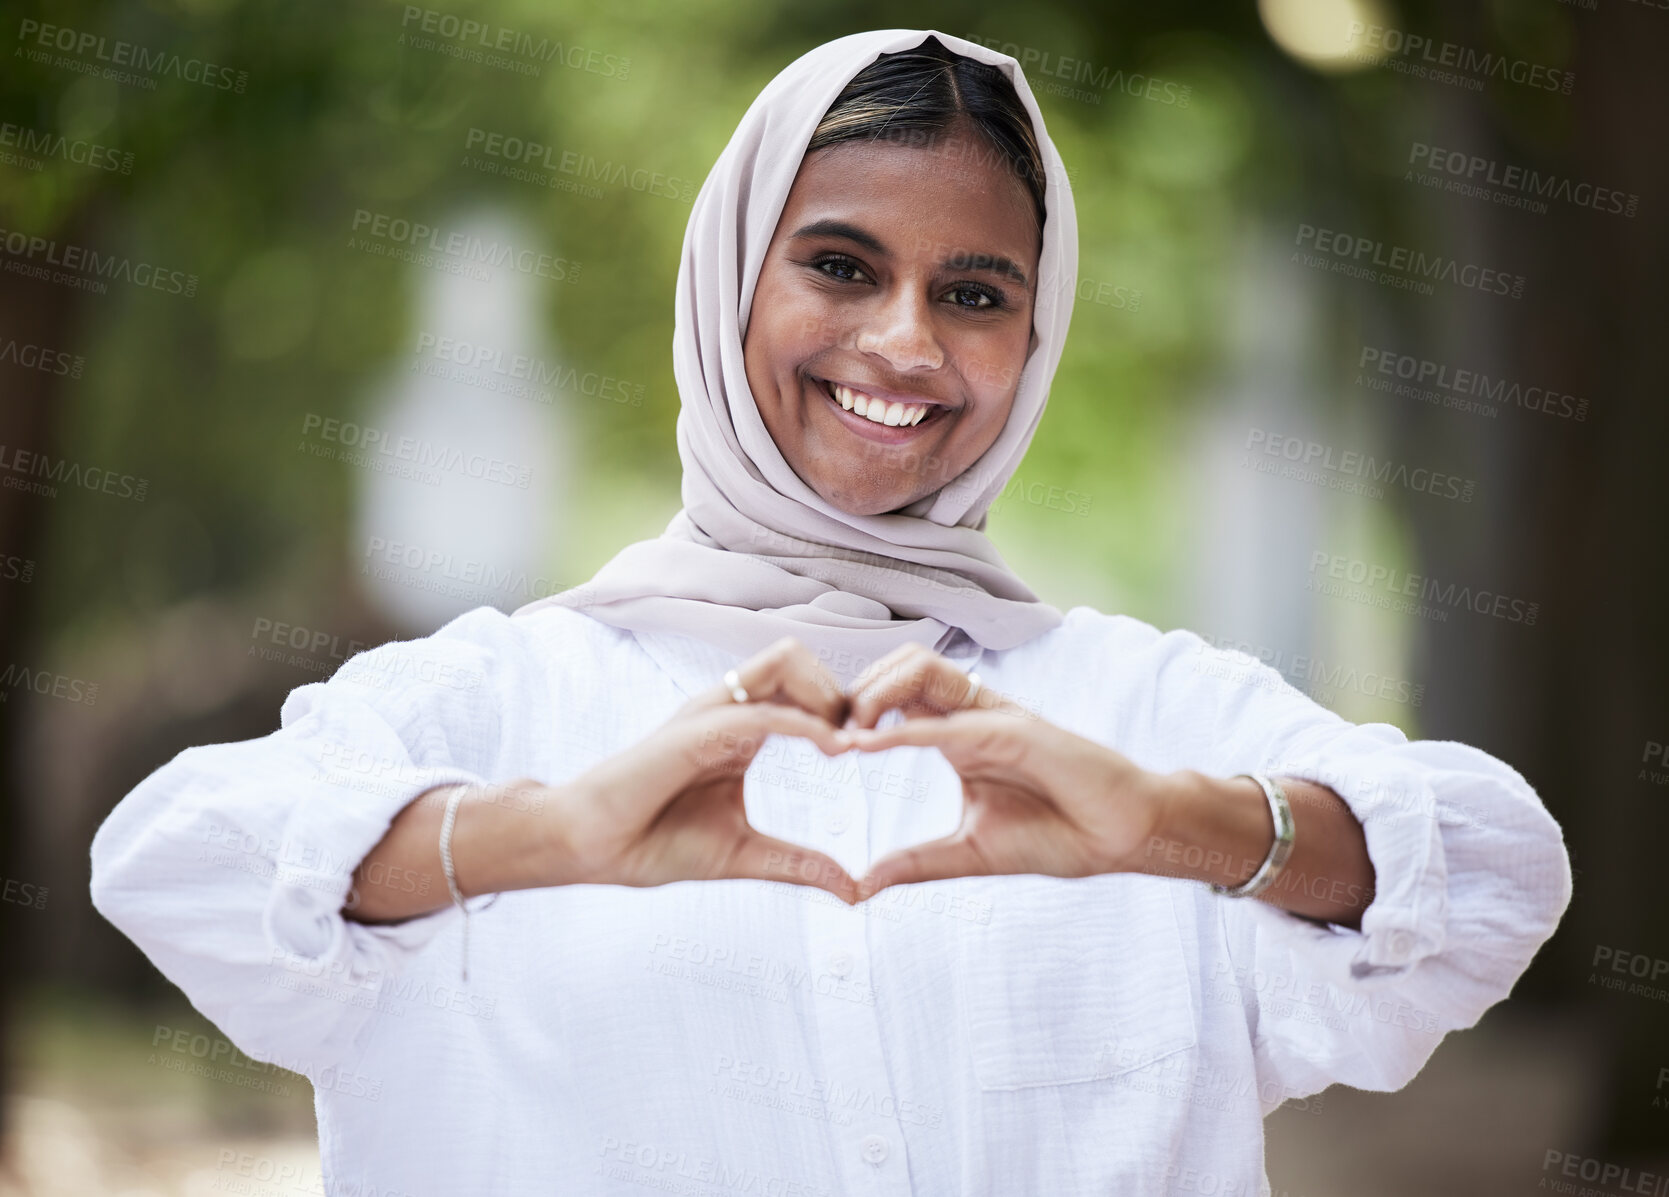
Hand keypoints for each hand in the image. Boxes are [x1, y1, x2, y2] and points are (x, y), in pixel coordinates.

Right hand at [554, 637, 861, 902]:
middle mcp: (727, 710)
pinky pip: (759, 711)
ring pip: (782, 662)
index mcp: (741, 730)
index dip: (846, 710)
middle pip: (798, 659)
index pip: (804, 690)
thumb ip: (799, 864)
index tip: (878, 747)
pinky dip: (804, 723)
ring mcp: (709, 713)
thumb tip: (854, 890)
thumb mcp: (745, 855)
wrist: (591, 848)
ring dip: (826, 693)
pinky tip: (834, 749)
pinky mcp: (694, 730)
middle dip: (843, 689)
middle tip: (870, 739)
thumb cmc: (655, 842)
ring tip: (852, 741)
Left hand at [842, 643, 1167, 900]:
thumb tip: (862, 886)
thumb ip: (917, 863)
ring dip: (875, 694)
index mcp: (958, 735)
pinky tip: (869, 746)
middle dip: (852, 692)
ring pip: (922, 671)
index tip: (813, 743)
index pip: (895, 698)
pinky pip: (952, 721)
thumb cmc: (1058, 835)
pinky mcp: (1017, 731)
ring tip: (843, 736)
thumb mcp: (971, 854)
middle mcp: (972, 715)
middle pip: (900, 669)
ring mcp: (994, 717)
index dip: (851, 712)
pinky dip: (906, 728)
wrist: (1123, 837)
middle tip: (820, 734)